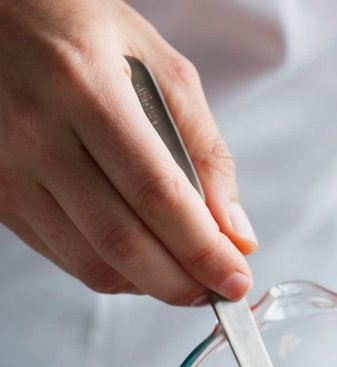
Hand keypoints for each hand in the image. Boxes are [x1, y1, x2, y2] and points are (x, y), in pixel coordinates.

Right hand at [0, 0, 255, 303]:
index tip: (235, 278)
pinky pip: (64, 257)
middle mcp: (38, 132)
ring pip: (92, 262)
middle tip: (217, 291)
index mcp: (84, 87)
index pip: (158, 195)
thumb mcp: (156, 63)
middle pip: (123, 242)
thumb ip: (205, 149)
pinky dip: (113, 273)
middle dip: (182, 283)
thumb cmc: (74, 27)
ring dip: (150, 286)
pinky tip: (141, 262)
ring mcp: (10, 169)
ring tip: (185, 279)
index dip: (203, 250)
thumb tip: (234, 233)